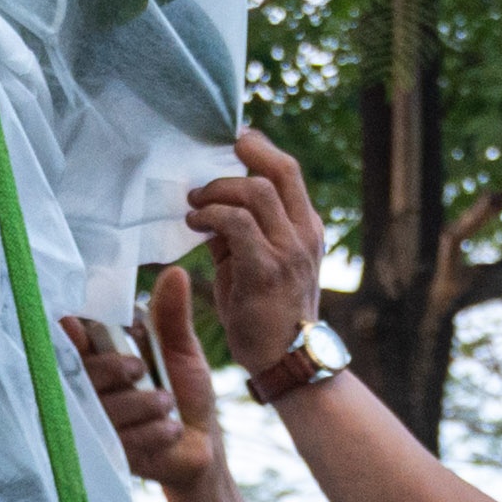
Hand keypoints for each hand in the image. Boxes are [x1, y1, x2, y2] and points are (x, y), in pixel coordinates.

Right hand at [62, 270, 232, 498]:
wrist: (203, 443)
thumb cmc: (187, 393)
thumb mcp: (183, 351)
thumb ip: (173, 317)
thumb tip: (176, 273)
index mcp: (105, 359)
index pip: (76, 344)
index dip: (70, 335)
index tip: (73, 324)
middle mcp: (96, 390)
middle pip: (85, 377)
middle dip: (110, 370)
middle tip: (139, 368)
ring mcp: (102, 425)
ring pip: (105, 410)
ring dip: (139, 404)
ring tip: (168, 402)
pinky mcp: (115, 455)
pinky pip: (124, 442)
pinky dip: (151, 432)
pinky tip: (172, 429)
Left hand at [183, 130, 330, 372]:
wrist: (286, 360)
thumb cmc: (265, 311)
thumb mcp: (257, 261)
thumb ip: (242, 231)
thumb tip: (211, 203)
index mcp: (306, 227)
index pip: (288, 171)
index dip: (259, 148)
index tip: (230, 142)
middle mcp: (303, 234)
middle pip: (280, 170)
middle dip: (241, 157)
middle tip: (204, 173)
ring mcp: (289, 252)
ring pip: (256, 192)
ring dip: (218, 190)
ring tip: (194, 204)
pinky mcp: (266, 271)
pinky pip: (237, 225)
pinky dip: (211, 216)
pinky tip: (195, 223)